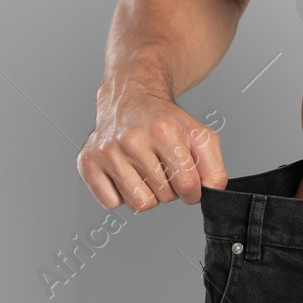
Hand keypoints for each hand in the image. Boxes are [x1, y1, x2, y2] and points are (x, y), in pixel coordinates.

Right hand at [77, 79, 227, 211]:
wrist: (130, 98)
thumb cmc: (165, 121)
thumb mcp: (199, 135)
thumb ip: (214, 166)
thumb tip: (212, 192)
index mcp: (164, 130)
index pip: (187, 185)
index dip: (193, 191)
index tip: (189, 183)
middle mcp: (132, 139)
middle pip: (164, 196)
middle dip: (169, 188)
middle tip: (163, 167)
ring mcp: (107, 151)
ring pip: (139, 204)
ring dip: (147, 193)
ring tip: (145, 170)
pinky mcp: (88, 162)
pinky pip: (112, 204)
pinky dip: (121, 195)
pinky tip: (125, 172)